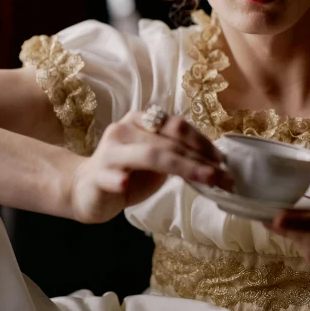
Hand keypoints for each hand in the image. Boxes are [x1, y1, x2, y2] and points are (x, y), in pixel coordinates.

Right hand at [69, 110, 231, 223]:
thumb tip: (216, 161)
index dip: (202, 142)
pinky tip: (125, 183)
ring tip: (206, 179)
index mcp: (142, 121)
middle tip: (224, 178)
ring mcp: (109, 151)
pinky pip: (108, 175)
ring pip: (149, 155)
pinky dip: (118, 179)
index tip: (223, 160)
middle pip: (169, 142)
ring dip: (182, 167)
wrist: (86, 189)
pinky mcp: (96, 176)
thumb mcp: (156, 161)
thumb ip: (177, 154)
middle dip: (200, 161)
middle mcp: (125, 130)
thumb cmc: (128, 172)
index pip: (176, 126)